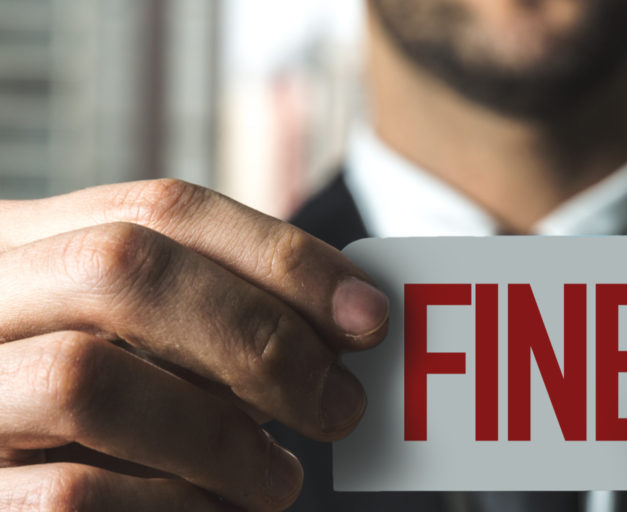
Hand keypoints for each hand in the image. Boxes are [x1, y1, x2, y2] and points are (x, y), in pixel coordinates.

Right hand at [0, 179, 388, 510]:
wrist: (23, 490)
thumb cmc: (92, 422)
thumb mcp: (141, 345)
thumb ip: (215, 319)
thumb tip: (348, 323)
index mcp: (23, 247)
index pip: (160, 209)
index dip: (281, 256)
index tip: (368, 315)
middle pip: (122, 268)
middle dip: (258, 336)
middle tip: (340, 404)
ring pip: (84, 380)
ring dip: (219, 436)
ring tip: (279, 480)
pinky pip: (71, 495)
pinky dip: (172, 506)